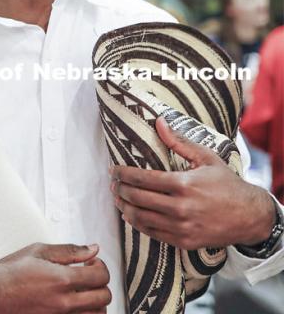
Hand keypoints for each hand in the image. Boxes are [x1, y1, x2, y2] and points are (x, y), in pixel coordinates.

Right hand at [0, 242, 111, 313]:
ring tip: (83, 292)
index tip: (90, 264)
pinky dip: (84, 313)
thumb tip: (93, 249)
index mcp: (61, 279)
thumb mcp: (40, 251)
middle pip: (104, 297)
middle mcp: (64, 302)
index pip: (100, 276)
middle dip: (101, 284)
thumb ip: (70, 251)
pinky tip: (75, 304)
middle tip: (88, 276)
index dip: (100, 266)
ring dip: (95, 302)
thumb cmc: (12, 272)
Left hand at [110, 116, 275, 250]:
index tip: (115, 170)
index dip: (124, 174)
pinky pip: (152, 234)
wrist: (249, 216)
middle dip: (120, 190)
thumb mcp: (205, 157)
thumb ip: (178, 141)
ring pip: (141, 218)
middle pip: (137, 198)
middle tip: (113, 184)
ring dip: (124, 207)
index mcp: (183, 184)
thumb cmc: (226, 183)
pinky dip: (137, 224)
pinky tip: (131, 216)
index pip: (142, 178)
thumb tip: (159, 121)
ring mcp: (181, 227)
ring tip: (117, 199)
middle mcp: (180, 207)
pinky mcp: (183, 241)